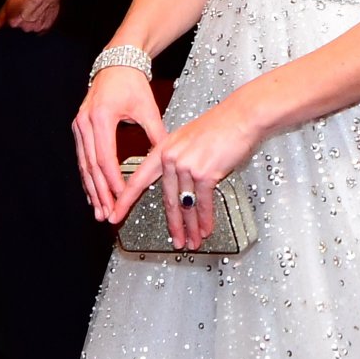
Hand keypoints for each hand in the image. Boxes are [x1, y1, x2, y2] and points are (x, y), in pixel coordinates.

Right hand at [73, 64, 166, 220]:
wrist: (117, 64)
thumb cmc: (132, 83)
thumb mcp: (148, 108)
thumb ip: (156, 134)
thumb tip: (167, 159)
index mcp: (102, 118)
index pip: (106, 158)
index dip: (113, 181)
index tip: (121, 197)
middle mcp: (85, 122)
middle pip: (91, 166)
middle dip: (100, 192)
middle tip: (106, 213)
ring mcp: (79, 125)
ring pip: (83, 164)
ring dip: (91, 189)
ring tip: (98, 208)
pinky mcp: (79, 128)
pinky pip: (82, 157)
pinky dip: (87, 177)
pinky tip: (93, 192)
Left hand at [112, 91, 262, 251]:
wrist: (243, 116)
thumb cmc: (222, 126)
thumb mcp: (190, 139)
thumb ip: (180, 159)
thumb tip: (180, 183)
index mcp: (164, 148)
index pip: (138, 179)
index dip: (125, 200)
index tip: (115, 215)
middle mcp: (171, 157)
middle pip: (167, 200)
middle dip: (173, 225)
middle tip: (174, 241)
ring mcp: (187, 166)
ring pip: (185, 205)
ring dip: (190, 227)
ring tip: (192, 242)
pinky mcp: (205, 173)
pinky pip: (203, 203)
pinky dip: (205, 220)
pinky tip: (206, 229)